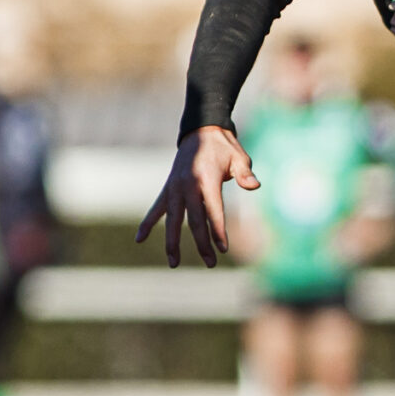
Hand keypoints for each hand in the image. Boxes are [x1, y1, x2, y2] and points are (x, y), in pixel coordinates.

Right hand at [135, 126, 256, 268]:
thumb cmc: (224, 148)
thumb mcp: (239, 157)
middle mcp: (187, 185)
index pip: (212, 211)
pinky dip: (148, 223)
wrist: (201, 132)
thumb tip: (255, 186)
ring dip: (172, 242)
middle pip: (193, 220)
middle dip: (202, 243)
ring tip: (174, 263)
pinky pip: (156, 209)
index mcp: (206, 179)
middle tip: (211, 263)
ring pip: (172, 220)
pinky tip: (139, 239)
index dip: (217, 230)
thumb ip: (245, 173)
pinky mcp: (168, 189)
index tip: (223, 248)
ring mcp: (174, 188)